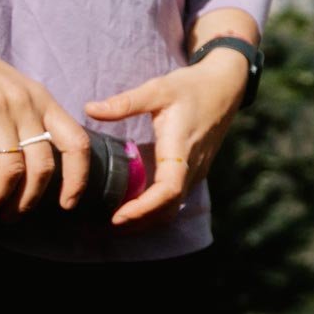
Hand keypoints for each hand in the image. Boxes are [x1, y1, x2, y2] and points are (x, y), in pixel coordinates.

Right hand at [0, 30, 92, 213]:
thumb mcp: (10, 89)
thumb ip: (23, 117)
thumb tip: (28, 164)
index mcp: (42, 101)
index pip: (77, 144)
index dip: (78, 179)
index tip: (67, 205)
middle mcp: (24, 104)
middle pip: (42, 167)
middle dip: (27, 201)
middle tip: (8, 217)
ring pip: (9, 170)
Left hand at [86, 49, 250, 227]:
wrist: (225, 86)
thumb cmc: (191, 87)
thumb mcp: (158, 89)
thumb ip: (126, 102)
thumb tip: (89, 109)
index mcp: (180, 148)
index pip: (168, 190)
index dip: (144, 208)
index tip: (117, 216)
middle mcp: (192, 166)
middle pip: (168, 208)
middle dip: (139, 222)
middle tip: (104, 227)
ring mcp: (197, 171)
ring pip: (173, 207)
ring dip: (147, 219)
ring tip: (115, 222)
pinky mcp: (196, 171)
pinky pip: (176, 199)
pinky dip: (155, 209)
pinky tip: (133, 207)